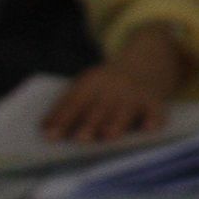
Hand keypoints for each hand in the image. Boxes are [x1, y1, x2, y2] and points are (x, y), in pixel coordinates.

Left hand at [42, 31, 184, 142]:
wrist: (147, 60)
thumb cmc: (109, 84)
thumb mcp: (89, 85)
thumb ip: (70, 105)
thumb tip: (43, 129)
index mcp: (92, 82)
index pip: (74, 101)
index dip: (62, 118)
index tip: (49, 136)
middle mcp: (113, 87)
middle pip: (99, 108)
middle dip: (89, 123)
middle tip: (80, 139)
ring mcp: (135, 94)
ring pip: (124, 111)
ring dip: (116, 123)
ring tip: (108, 136)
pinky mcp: (154, 101)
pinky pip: (155, 111)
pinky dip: (153, 119)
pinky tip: (149, 129)